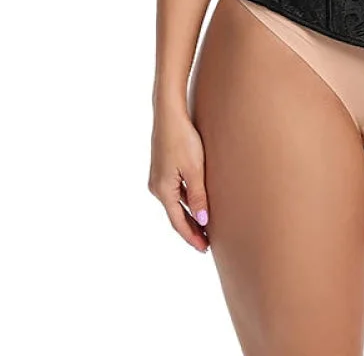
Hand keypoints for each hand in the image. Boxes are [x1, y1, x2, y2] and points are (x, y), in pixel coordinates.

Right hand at [148, 106, 210, 251]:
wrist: (169, 114)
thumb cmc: (183, 139)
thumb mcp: (194, 169)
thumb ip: (199, 196)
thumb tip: (202, 221)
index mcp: (163, 190)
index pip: (178, 222)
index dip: (192, 236)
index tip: (204, 249)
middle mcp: (156, 186)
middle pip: (176, 215)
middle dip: (191, 229)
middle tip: (206, 243)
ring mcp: (158, 177)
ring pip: (176, 203)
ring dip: (189, 215)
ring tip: (205, 226)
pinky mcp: (162, 168)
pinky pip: (175, 191)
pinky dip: (186, 201)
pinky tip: (197, 202)